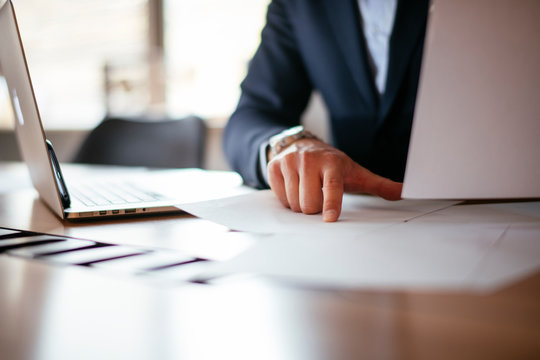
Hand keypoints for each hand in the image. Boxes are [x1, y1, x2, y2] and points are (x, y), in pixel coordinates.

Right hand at [267, 138, 402, 221]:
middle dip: (314, 208)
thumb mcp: (356, 173)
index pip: (332, 187)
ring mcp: (289, 162)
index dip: (331, 204)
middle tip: (318, 197)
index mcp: (332, 163)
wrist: (303, 145)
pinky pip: (280, 198)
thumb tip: (404, 193)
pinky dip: (287, 199)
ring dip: (300, 205)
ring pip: (293, 203)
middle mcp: (309, 160)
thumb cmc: (333, 165)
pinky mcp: (274, 166)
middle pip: (309, 204)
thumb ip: (379, 185)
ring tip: (307, 191)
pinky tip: (294, 187)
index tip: (330, 219)